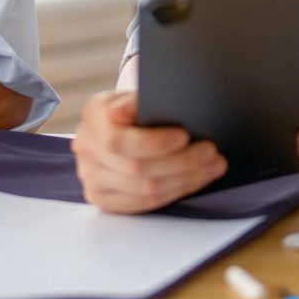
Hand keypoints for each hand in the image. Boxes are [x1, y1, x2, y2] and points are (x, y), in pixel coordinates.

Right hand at [71, 90, 225, 212]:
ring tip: (212, 166)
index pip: (120, 140)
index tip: (184, 136)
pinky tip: (194, 180)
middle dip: (181, 162)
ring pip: (145, 189)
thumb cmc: (132, 108)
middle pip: (137, 168)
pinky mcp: (102, 198)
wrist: (117, 125)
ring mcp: (91, 178)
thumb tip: (126, 110)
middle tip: (210, 152)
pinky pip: (143, 204)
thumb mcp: (133, 94)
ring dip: (185, 180)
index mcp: (92, 117)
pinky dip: (174, 193)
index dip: (154, 142)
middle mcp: (86, 149)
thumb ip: (135, 102)